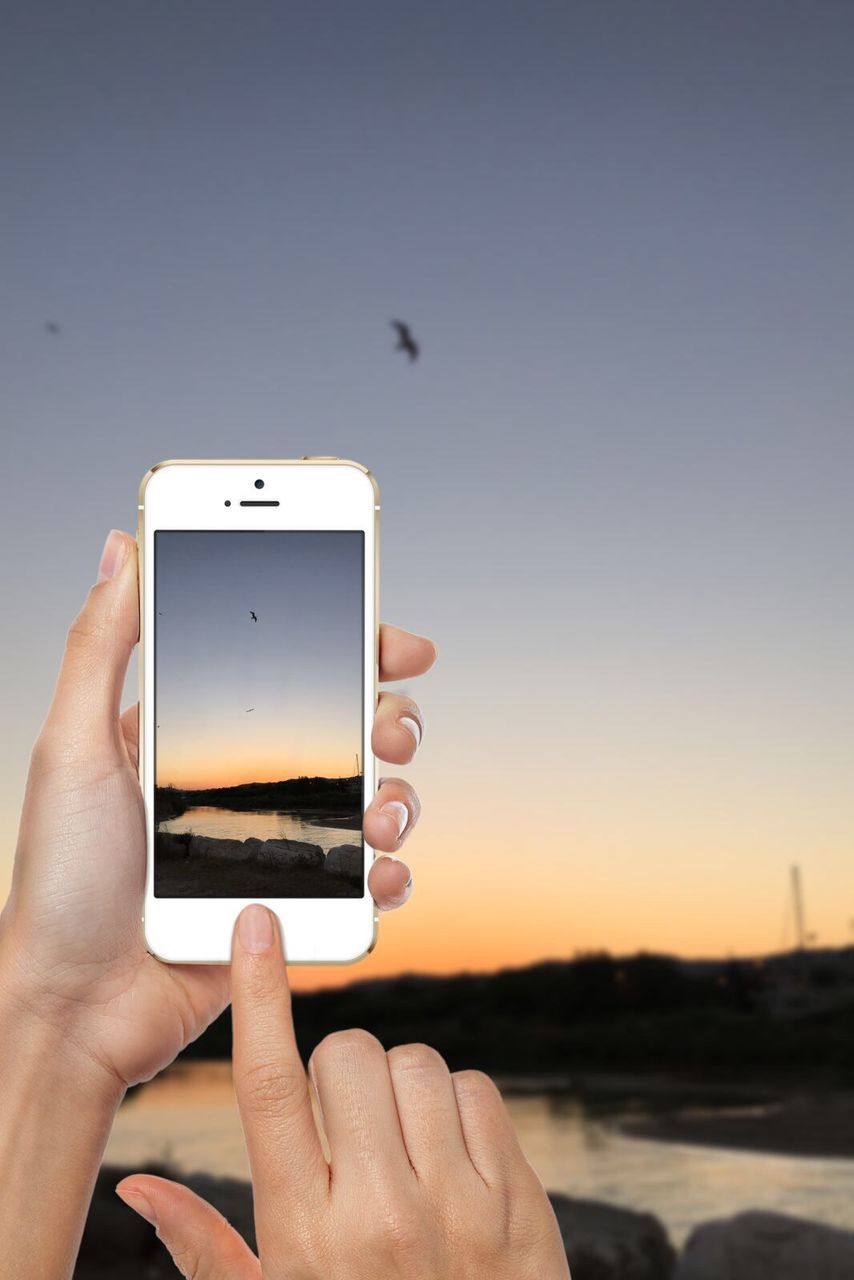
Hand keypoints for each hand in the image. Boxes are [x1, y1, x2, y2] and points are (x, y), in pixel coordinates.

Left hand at [0, 530, 435, 1089]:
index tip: (394, 639)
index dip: (353, 645)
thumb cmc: (62, 879)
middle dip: (392, 718)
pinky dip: (393, 871)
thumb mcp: (69, 747)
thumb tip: (121, 546)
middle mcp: (250, 782)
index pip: (292, 669)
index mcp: (201, 733)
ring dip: (401, 794)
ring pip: (375, 796)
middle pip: (352, 727)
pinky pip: (371, 878)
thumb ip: (100, 646)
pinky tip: (381, 872)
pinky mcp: (299, 905)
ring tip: (380, 812)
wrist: (77, 1006)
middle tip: (390, 729)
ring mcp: (280, 844)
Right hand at [116, 906, 569, 1279]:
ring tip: (400, 1149)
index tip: (256, 928)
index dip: (259, 996)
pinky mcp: (516, 1197)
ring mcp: (457, 1203)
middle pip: (348, 1054)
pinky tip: (447, 1159)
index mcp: (305, 1234)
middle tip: (347, 1129)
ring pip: (417, 1063)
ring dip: (400, 1087)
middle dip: (340, 1070)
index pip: (268, 1088)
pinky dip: (456, 1107)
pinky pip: (477, 1090)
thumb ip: (203, 1245)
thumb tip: (137, 1186)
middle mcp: (380, 1212)